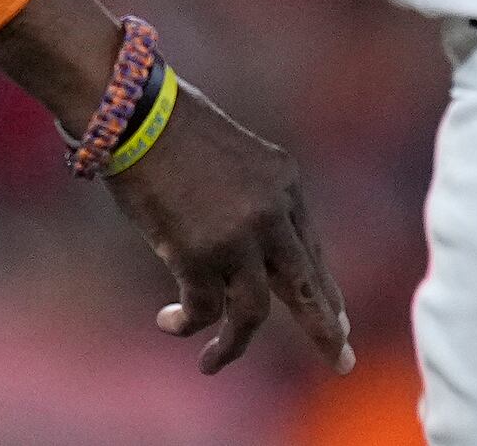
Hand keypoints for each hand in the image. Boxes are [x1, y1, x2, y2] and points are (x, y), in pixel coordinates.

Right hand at [105, 79, 351, 374]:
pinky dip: (186, 324)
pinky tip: (169, 322)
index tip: (337, 321)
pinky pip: (204, 310)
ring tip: (212, 363)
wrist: (135, 112)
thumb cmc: (173, 130)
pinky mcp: (200, 254)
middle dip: (324, 328)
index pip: (311, 249)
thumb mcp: (234, 160)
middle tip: (341, 361)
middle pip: (307, 286)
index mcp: (285, 182)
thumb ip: (253, 202)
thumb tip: (255, 255)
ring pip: (254, 313)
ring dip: (234, 345)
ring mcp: (239, 235)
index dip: (322, 288)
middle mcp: (272, 211)